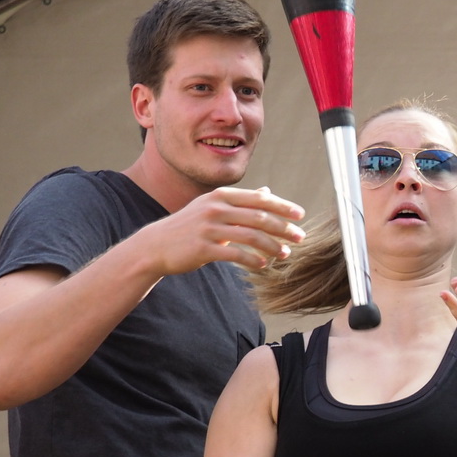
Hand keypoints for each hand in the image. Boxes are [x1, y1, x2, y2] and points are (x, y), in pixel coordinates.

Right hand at [140, 186, 304, 274]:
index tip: (300, 215)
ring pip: (250, 236)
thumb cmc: (190, 226)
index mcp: (221, 196)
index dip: (282, 206)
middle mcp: (216, 208)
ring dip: (272, 246)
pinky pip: (235, 254)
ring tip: (285, 255)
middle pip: (259, 217)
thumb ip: (241, 200)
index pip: (259, 199)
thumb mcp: (213, 207)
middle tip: (300, 237)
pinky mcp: (202, 248)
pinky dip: (253, 259)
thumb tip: (267, 191)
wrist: (156, 245)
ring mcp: (208, 228)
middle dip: (283, 228)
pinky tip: (264, 265)